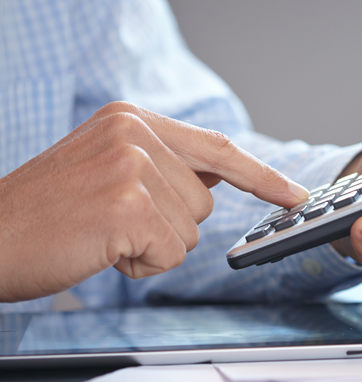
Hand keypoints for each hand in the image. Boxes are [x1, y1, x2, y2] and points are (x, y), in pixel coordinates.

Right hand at [0, 102, 308, 301]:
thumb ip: (163, 164)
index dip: (262, 175)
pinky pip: (170, 252)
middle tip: (109, 221)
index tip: (295, 195)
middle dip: (167, 224)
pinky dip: (140, 263)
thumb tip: (217, 176)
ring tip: (100, 232)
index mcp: (131, 118)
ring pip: (191, 229)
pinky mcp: (128, 204)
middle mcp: (134, 132)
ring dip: (151, 244)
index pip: (217, 148)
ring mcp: (131, 165)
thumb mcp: (105, 167)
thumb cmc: (46, 214)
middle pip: (204, 199)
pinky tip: (101, 249)